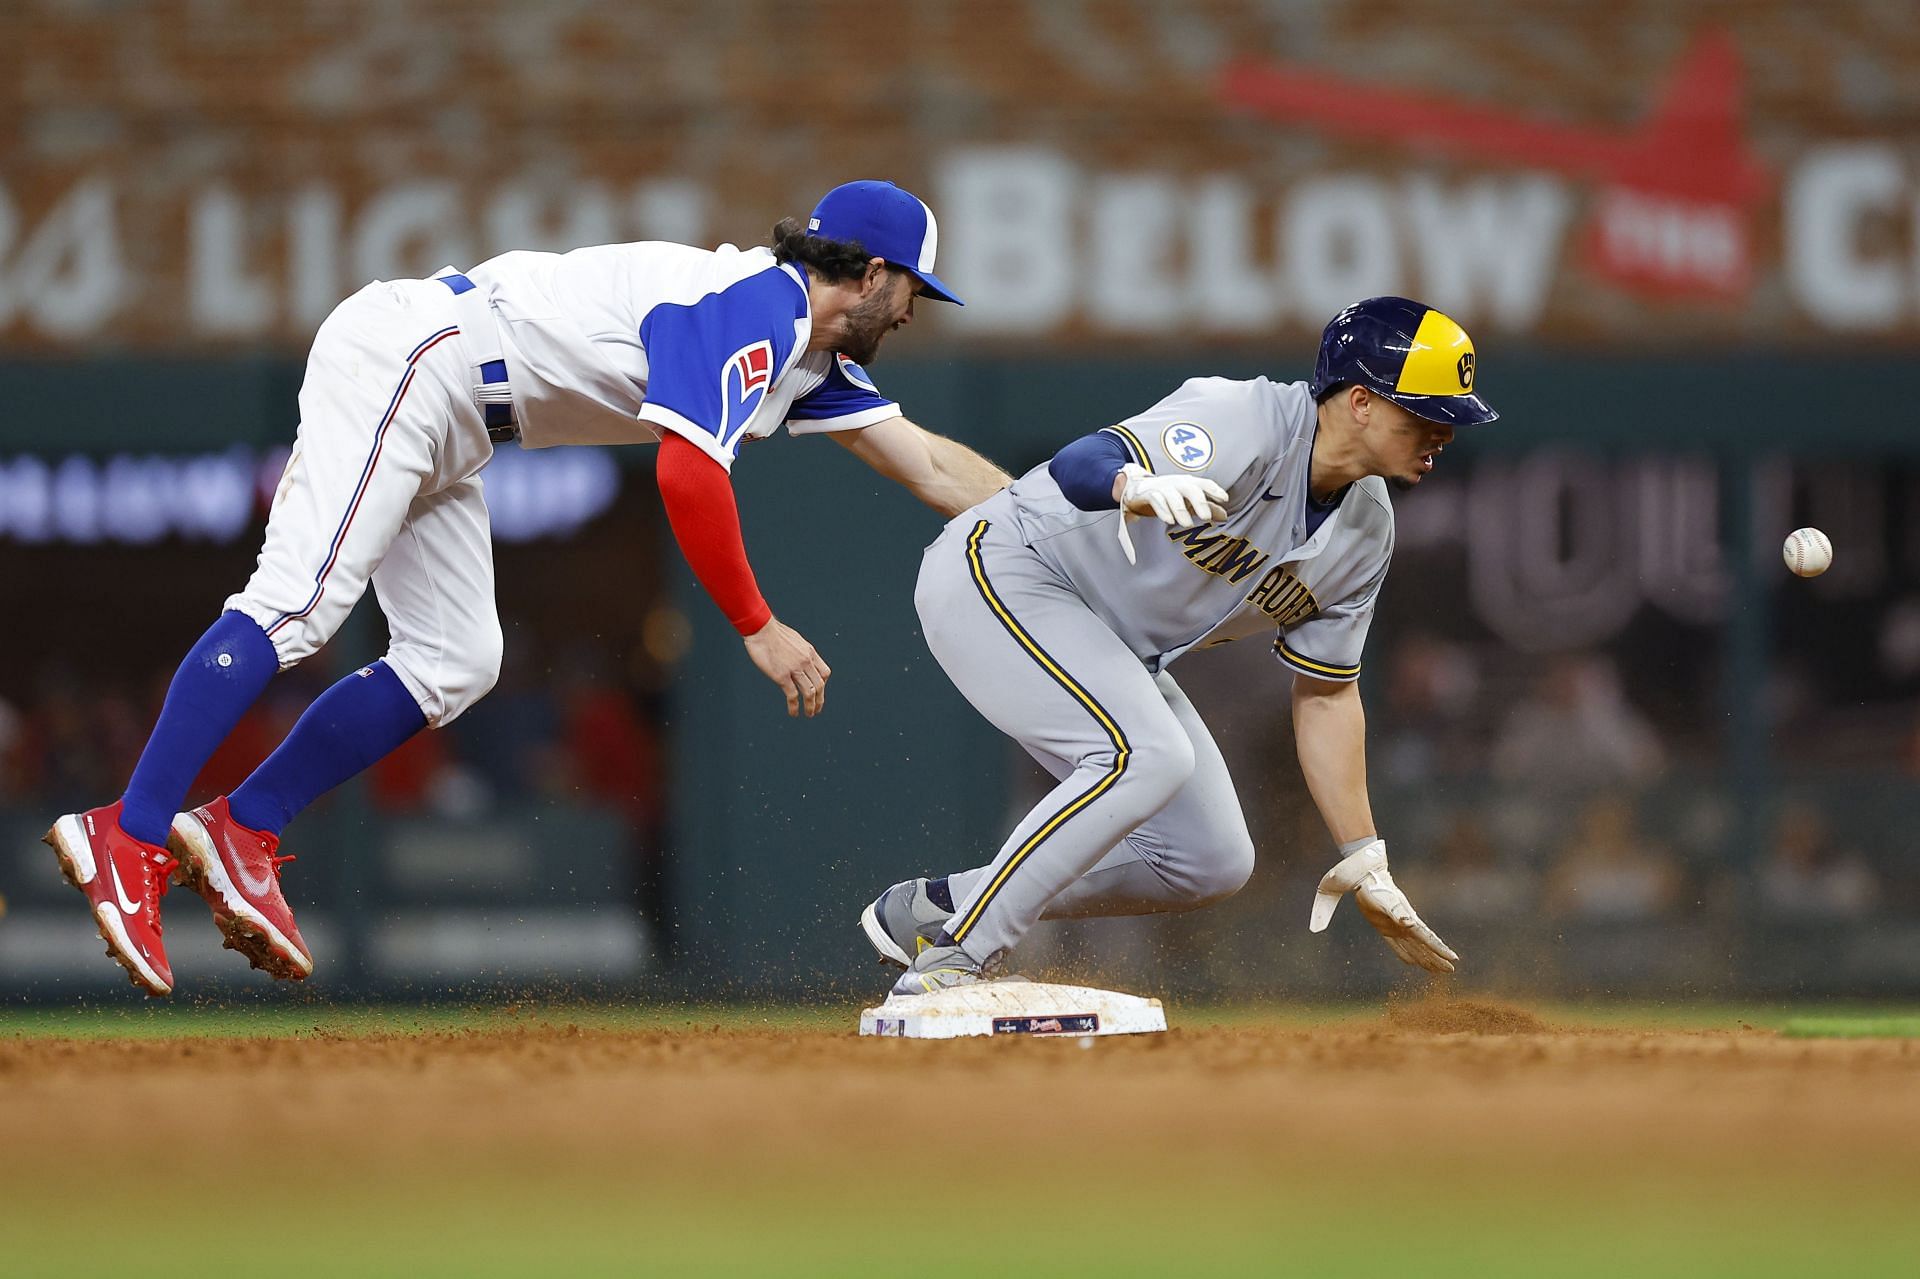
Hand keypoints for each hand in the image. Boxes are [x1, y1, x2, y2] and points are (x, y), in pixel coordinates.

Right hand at [742, 617, 830, 717]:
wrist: (761, 629)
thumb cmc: (773, 632)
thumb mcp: (794, 640)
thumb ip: (799, 651)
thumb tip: (798, 657)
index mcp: (810, 652)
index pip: (825, 672)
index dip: (823, 684)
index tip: (818, 691)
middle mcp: (806, 661)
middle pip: (819, 685)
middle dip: (820, 700)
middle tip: (817, 709)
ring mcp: (795, 669)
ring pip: (809, 693)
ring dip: (811, 706)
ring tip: (809, 714)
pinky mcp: (782, 676)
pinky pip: (792, 695)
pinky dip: (795, 707)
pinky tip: (794, 713)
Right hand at [1114, 464, 1228, 563]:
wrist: (1137, 489)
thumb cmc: (1168, 495)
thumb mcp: (1188, 500)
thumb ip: (1206, 507)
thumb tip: (1225, 516)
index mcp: (1188, 483)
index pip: (1204, 483)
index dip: (1214, 490)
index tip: (1224, 499)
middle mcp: (1177, 483)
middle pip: (1190, 489)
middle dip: (1199, 501)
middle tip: (1206, 517)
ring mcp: (1162, 488)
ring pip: (1173, 496)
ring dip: (1181, 510)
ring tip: (1188, 524)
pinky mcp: (1148, 494)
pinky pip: (1156, 501)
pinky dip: (1163, 510)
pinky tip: (1169, 520)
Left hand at [1308, 839, 1457, 972]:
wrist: (1365, 877)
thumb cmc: (1375, 888)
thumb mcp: (1385, 901)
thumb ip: (1397, 913)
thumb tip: (1410, 924)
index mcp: (1408, 919)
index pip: (1427, 938)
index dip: (1440, 949)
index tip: (1453, 960)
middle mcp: (1405, 925)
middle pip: (1424, 946)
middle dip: (1437, 958)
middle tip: (1450, 971)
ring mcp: (1396, 927)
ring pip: (1413, 948)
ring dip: (1425, 959)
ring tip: (1435, 971)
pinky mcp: (1385, 928)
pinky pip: (1397, 946)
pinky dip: (1405, 955)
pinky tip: (1412, 963)